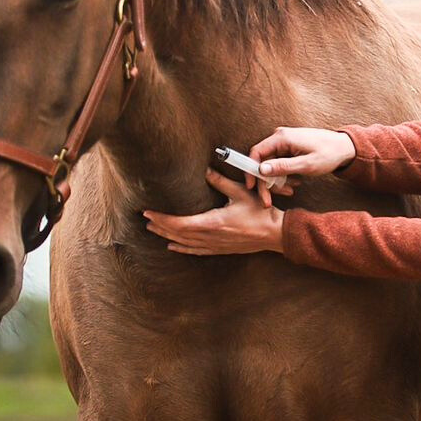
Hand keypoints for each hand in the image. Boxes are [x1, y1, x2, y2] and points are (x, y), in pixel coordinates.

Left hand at [144, 170, 285, 256]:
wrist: (274, 234)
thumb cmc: (260, 213)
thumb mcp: (241, 193)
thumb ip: (221, 182)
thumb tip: (205, 169)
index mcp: (213, 223)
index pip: (180, 222)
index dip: (162, 218)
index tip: (148, 212)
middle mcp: (211, 237)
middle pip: (178, 234)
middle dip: (161, 225)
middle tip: (145, 219)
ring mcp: (215, 245)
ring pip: (185, 243)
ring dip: (167, 235)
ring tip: (153, 229)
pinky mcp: (220, 249)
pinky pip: (196, 250)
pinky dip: (182, 248)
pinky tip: (172, 246)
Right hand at [250, 126, 354, 194]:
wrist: (344, 148)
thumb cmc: (329, 154)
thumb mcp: (306, 165)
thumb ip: (282, 167)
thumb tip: (261, 170)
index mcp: (282, 137)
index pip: (256, 153)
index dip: (250, 171)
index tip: (252, 187)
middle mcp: (280, 137)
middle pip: (262, 162)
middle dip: (265, 183)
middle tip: (268, 201)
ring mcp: (284, 143)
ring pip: (270, 166)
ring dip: (277, 181)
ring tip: (290, 190)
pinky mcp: (289, 149)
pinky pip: (279, 164)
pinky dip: (284, 176)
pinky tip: (294, 183)